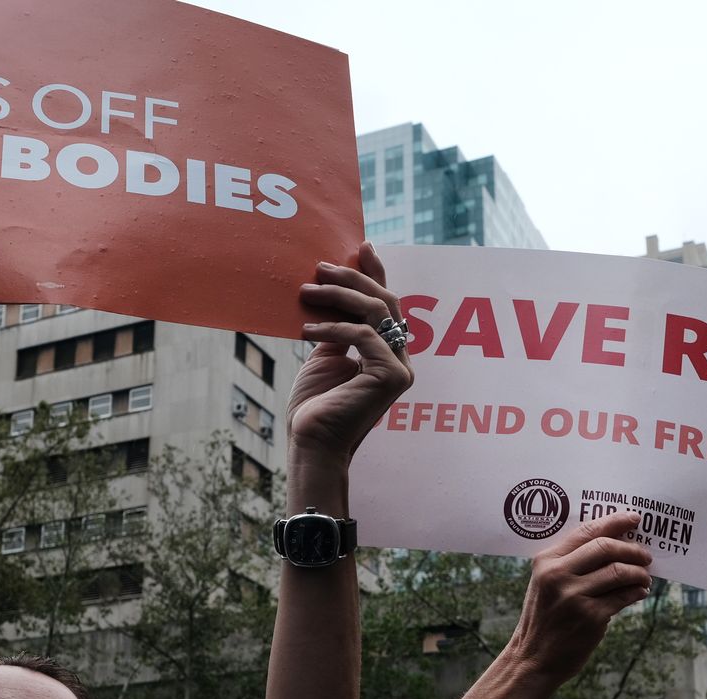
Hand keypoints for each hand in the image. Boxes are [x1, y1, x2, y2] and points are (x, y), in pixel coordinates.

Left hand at [289, 243, 413, 461]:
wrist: (312, 444)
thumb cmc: (315, 408)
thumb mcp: (325, 357)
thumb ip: (337, 330)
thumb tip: (332, 296)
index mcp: (387, 356)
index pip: (385, 307)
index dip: (375, 274)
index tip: (362, 246)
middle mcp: (400, 361)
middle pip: (385, 303)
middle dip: (354, 279)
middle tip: (322, 266)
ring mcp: (400, 369)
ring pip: (376, 313)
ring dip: (339, 296)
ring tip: (307, 291)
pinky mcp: (392, 376)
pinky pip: (364, 335)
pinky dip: (334, 327)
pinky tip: (306, 330)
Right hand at [505, 511, 653, 679]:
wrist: (533, 658)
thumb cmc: (545, 617)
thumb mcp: (546, 583)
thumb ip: (571, 562)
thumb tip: (616, 544)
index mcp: (546, 561)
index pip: (587, 531)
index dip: (615, 521)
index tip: (635, 518)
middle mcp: (558, 575)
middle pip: (606, 547)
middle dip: (632, 549)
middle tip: (645, 555)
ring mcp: (574, 596)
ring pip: (619, 571)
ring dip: (639, 572)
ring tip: (644, 577)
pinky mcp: (591, 617)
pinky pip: (623, 596)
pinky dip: (637, 592)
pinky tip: (640, 592)